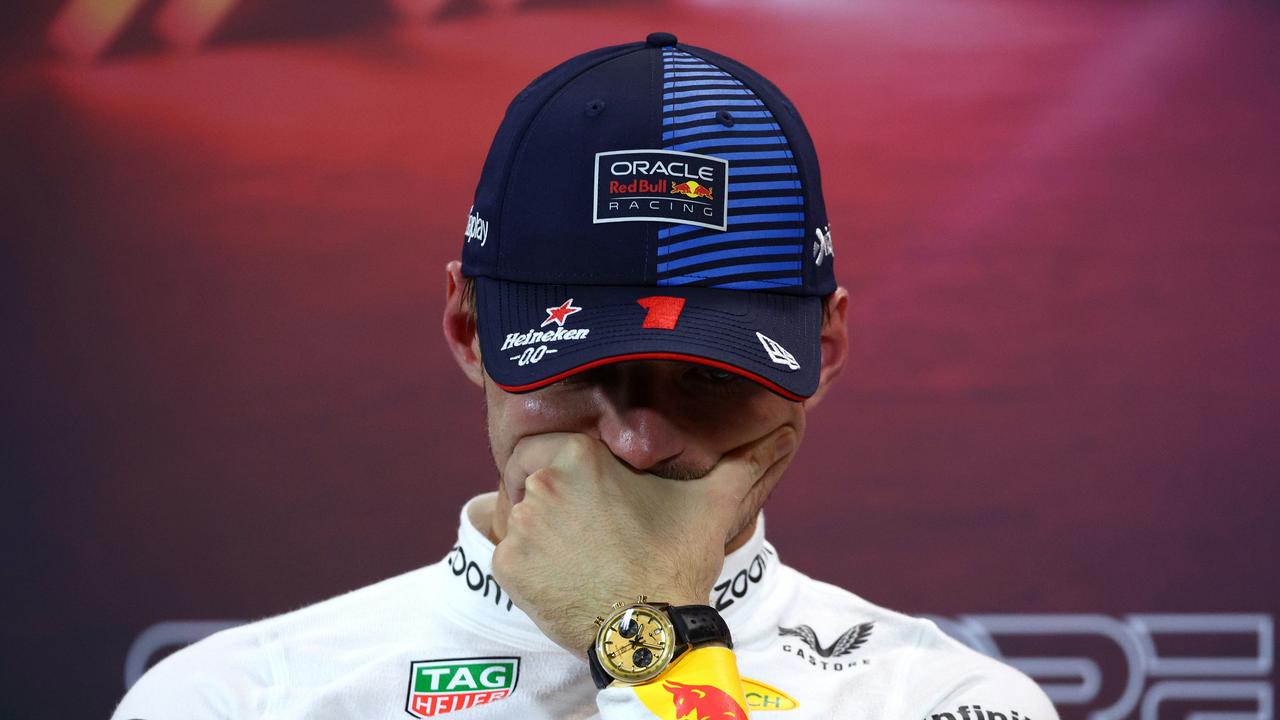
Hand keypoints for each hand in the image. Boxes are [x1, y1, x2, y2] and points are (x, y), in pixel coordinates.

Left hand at [490, 426, 796, 653]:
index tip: (581, 490)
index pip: (543, 444)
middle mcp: (541, 483)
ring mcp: (520, 527)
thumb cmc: (677, 560)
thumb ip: (739, 462)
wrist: (655, 631)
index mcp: (579, 453)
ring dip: (537, 531)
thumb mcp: (711, 501)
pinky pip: (508, 556)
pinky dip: (528, 567)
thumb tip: (778, 438)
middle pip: (523, 478)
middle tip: (577, 526)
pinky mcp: (508, 567)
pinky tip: (564, 579)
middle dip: (542, 495)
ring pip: (515, 516)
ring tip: (576, 555)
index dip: (557, 465)